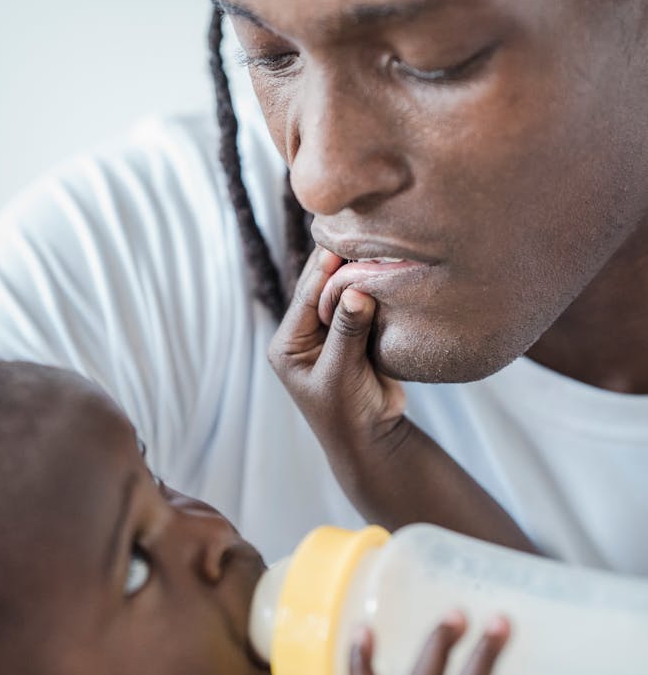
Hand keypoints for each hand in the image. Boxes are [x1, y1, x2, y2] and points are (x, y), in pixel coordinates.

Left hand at [268, 245, 408, 484]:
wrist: (373, 440)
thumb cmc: (347, 415)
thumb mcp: (341, 375)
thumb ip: (347, 332)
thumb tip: (354, 291)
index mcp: (288, 344)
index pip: (306, 298)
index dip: (324, 271)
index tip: (342, 244)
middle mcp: (305, 333)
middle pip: (322, 289)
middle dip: (340, 266)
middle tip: (360, 234)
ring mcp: (330, 332)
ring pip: (344, 294)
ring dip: (358, 274)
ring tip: (376, 245)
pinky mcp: (355, 334)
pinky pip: (363, 305)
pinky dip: (373, 289)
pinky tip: (387, 267)